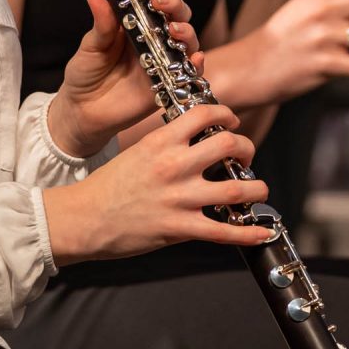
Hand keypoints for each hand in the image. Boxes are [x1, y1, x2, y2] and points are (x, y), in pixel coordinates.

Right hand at [43, 104, 273, 263]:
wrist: (85, 218)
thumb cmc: (108, 186)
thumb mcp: (136, 152)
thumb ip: (166, 145)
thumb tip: (193, 141)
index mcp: (161, 142)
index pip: (204, 115)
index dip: (226, 115)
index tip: (231, 122)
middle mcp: (174, 166)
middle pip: (229, 146)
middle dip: (246, 148)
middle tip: (246, 154)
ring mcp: (180, 198)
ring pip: (236, 189)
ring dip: (256, 188)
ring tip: (258, 188)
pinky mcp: (180, 228)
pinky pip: (224, 231)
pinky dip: (249, 233)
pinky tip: (263, 231)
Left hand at [46, 0, 195, 157]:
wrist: (83, 111)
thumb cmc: (86, 73)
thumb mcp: (90, 47)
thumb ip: (100, 24)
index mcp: (136, 21)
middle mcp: (155, 37)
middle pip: (177, 12)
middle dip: (173, 2)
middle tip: (159, 2)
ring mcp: (165, 59)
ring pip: (188, 38)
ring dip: (186, 30)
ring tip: (174, 30)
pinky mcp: (170, 82)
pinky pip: (191, 71)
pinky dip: (197, 63)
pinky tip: (195, 58)